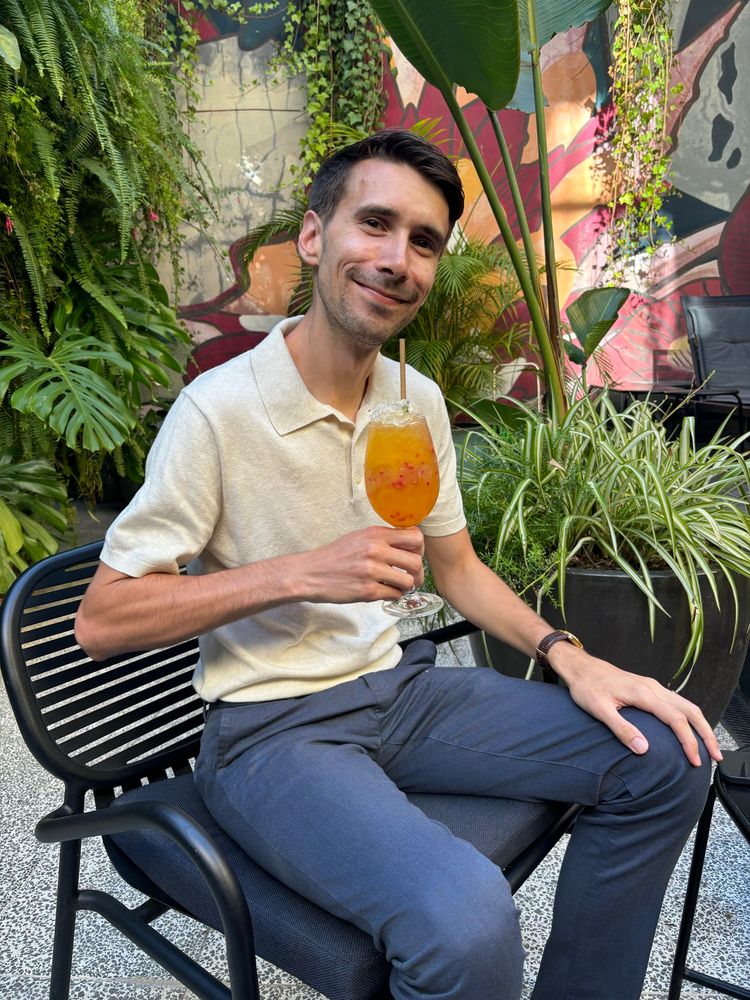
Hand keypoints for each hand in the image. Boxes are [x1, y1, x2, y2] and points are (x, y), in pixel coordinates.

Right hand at [298, 525, 424, 604]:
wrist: (310, 573)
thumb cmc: (335, 556)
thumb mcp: (359, 537)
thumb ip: (382, 539)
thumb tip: (408, 545)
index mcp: (375, 534)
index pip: (415, 537)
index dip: (419, 549)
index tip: (413, 556)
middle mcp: (376, 550)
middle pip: (416, 562)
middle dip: (417, 573)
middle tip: (411, 577)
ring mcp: (372, 571)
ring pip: (408, 581)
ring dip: (405, 586)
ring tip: (396, 586)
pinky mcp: (367, 591)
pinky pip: (394, 595)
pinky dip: (392, 595)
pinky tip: (383, 592)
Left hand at [550, 646, 721, 766]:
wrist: (581, 667)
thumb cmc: (587, 688)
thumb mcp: (599, 710)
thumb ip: (621, 729)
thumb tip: (644, 749)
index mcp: (643, 694)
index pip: (676, 720)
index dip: (688, 741)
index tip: (695, 761)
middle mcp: (653, 688)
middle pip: (690, 710)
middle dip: (705, 734)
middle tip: (715, 756)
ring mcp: (652, 686)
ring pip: (686, 705)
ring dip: (700, 725)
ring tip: (709, 746)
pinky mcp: (649, 688)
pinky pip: (677, 702)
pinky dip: (689, 717)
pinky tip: (689, 729)